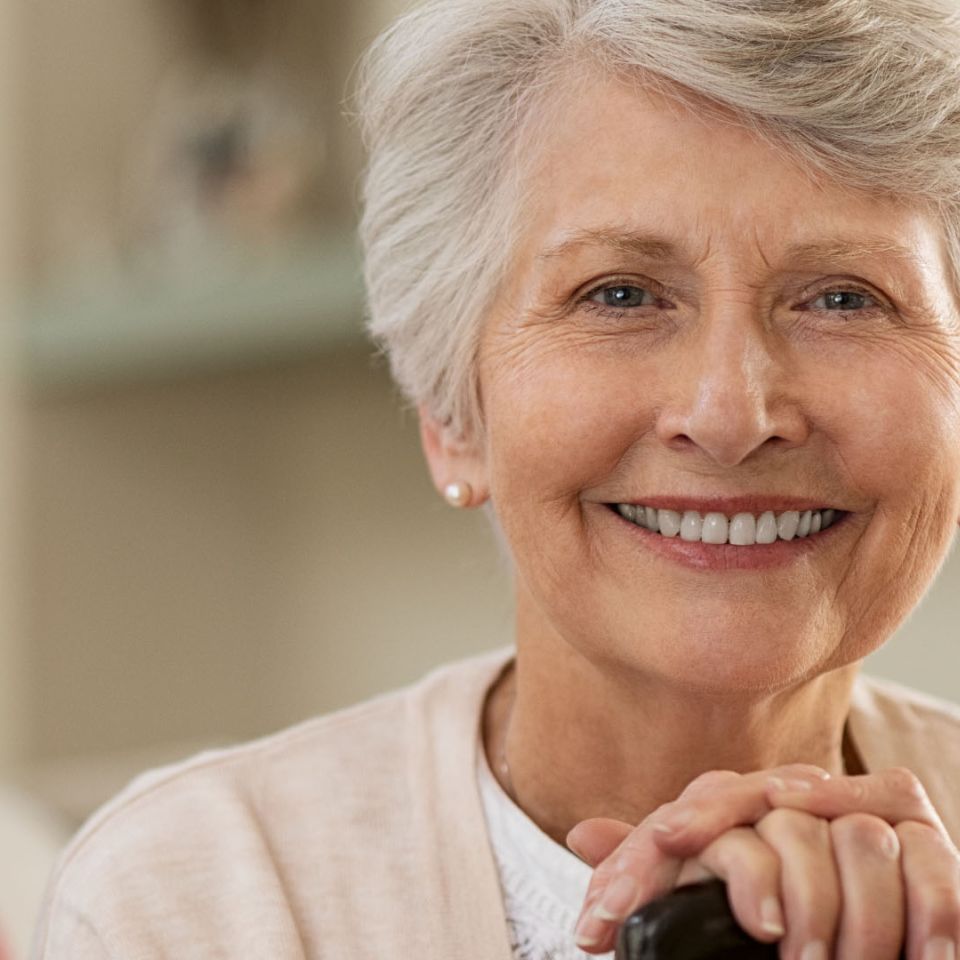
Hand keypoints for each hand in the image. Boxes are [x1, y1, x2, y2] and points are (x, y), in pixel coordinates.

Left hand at [569, 767, 959, 958]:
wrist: (871, 915)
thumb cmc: (784, 900)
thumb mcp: (714, 883)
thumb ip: (655, 864)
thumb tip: (579, 834)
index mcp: (752, 797)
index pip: (712, 798)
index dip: (685, 825)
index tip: (656, 856)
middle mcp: (806, 790)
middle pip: (775, 807)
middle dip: (761, 872)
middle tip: (758, 933)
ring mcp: (869, 805)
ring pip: (853, 838)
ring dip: (842, 911)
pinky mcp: (923, 831)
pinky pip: (926, 859)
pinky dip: (927, 909)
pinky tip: (920, 955)